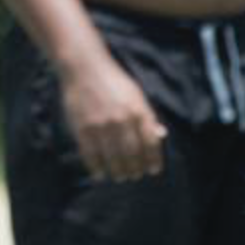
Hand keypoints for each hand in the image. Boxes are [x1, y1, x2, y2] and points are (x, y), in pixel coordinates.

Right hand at [59, 52, 167, 182]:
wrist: (84, 67)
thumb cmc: (113, 81)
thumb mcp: (136, 95)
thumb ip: (147, 116)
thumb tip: (161, 136)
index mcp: (138, 110)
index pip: (151, 143)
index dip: (153, 160)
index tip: (153, 170)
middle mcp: (122, 120)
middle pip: (132, 155)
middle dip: (135, 169)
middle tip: (134, 175)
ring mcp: (102, 125)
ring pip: (113, 159)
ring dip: (118, 172)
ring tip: (119, 176)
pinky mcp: (83, 128)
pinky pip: (91, 156)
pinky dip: (97, 168)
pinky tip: (100, 173)